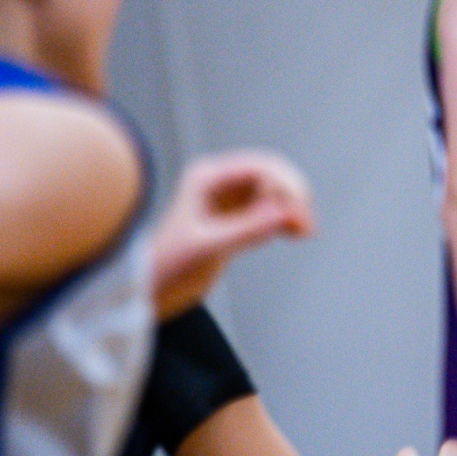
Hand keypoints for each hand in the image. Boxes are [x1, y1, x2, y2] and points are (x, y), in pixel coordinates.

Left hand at [151, 151, 314, 314]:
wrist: (151, 288)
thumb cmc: (166, 265)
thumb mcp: (207, 247)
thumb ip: (246, 229)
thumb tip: (285, 214)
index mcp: (206, 178)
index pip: (258, 167)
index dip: (285, 184)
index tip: (298, 210)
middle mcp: (221, 182)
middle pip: (272, 176)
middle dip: (293, 197)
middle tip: (306, 224)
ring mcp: (230, 199)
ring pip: (276, 192)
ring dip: (293, 208)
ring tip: (304, 232)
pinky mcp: (238, 218)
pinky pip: (272, 210)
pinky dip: (286, 219)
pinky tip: (296, 233)